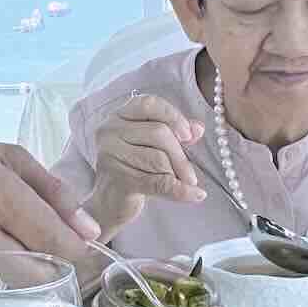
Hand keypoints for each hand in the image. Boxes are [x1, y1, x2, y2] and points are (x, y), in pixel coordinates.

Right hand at [0, 139, 101, 288]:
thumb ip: (49, 188)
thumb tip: (88, 229)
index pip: (48, 232)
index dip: (76, 247)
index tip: (84, 248)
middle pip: (36, 269)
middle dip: (53, 266)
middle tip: (50, 252)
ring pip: (13, 289)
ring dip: (26, 279)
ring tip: (15, 255)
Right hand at [87, 93, 206, 235]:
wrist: (110, 202)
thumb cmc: (133, 169)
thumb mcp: (153, 146)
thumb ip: (175, 133)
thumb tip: (198, 128)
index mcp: (118, 116)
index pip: (149, 104)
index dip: (173, 116)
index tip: (188, 135)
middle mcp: (110, 131)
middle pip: (158, 132)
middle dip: (180, 154)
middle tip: (191, 174)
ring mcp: (111, 155)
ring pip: (158, 158)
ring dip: (177, 173)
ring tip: (182, 183)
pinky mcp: (119, 179)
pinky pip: (159, 182)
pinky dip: (181, 190)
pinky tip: (195, 194)